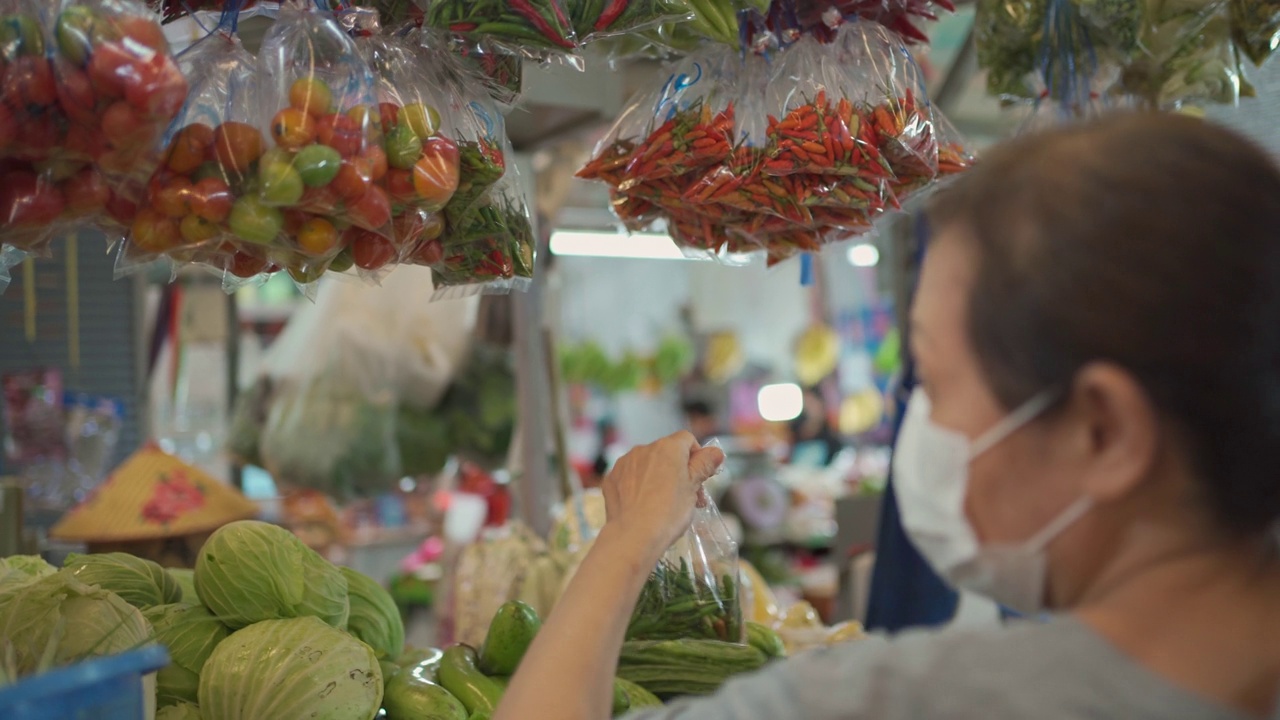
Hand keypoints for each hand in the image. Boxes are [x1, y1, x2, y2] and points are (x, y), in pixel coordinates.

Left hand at [601, 431, 725, 557]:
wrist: (634, 535)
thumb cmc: (668, 512)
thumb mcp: (693, 487)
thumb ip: (704, 465)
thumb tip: (716, 452)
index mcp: (667, 448)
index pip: (687, 440)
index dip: (697, 457)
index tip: (699, 478)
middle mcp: (644, 449)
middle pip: (667, 453)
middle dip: (678, 471)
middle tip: (687, 498)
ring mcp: (624, 463)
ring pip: (647, 465)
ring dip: (658, 477)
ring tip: (663, 504)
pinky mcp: (611, 478)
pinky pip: (630, 476)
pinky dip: (638, 486)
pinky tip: (644, 505)